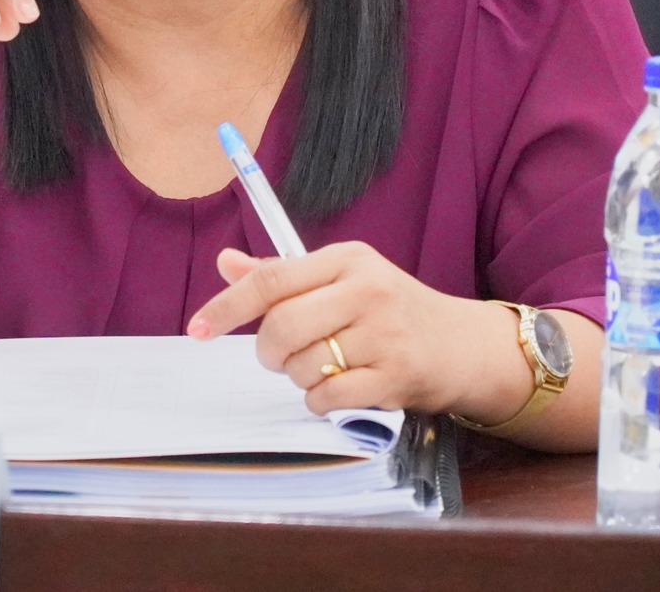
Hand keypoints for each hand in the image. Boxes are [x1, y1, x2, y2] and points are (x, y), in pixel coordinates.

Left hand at [187, 243, 517, 417]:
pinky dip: (322, 401)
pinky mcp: (396, 375)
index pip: (270, 279)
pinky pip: (328, 398)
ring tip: (326, 368)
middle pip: (280, 327)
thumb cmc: (392, 310)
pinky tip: (340, 390)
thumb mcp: (343, 279)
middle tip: (280, 356)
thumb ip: (284, 275)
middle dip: (269, 351)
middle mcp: (366, 289)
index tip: (196, 329)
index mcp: (347, 258)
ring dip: (300, 377)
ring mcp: (384, 334)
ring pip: (302, 365)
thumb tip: (225, 262)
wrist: (463, 345)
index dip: (226, 307)